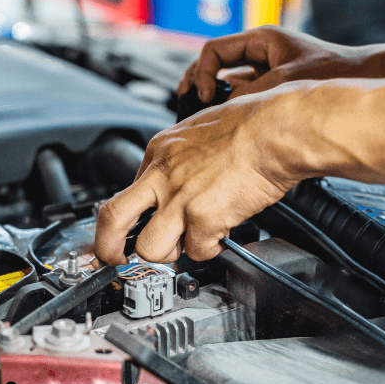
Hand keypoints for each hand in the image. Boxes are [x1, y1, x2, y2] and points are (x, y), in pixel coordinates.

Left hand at [93, 86, 311, 264]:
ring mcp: (181, 198)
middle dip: (108, 247)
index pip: (128, 192)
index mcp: (160, 151)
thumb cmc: (252, 124)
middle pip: (113, 219)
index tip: (136, 228)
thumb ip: (182, 159)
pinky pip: (197, 252)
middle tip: (115, 259)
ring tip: (189, 243)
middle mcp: (163, 175)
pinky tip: (221, 235)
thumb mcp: (199, 131)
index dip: (135, 216)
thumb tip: (180, 181)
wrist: (277, 128)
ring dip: (169, 254)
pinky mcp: (204, 217)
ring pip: (150, 248)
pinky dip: (210, 250)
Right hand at [178, 25, 366, 102]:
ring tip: (200, 112)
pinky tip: (226, 120)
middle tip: (185, 99)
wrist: (362, 80)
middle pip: (216, 63)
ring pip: (228, 81)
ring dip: (215, 95)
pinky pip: (244, 95)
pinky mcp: (274, 88)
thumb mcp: (283, 82)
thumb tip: (220, 110)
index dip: (201, 71)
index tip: (202, 94)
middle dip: (198, 80)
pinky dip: (232, 105)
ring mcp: (266, 70)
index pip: (214, 50)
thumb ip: (249, 94)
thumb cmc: (332, 72)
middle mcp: (261, 52)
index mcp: (261, 39)